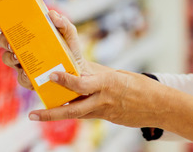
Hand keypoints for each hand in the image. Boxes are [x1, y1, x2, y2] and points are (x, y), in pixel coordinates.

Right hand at [0, 10, 100, 89]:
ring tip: (17, 57)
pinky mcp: (29, 79)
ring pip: (8, 59)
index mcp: (29, 35)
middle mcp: (23, 48)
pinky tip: (28, 74)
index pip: (11, 27)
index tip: (0, 23)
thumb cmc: (70, 48)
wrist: (78, 70)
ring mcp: (24, 64)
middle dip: (3, 41)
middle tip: (10, 42)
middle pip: (5, 42)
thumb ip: (63, 23)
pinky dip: (23, 76)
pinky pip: (21, 79)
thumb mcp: (69, 33)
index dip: (2, 24)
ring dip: (9, 57)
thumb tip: (52, 14)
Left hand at [28, 70, 163, 127]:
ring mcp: (103, 112)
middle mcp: (102, 100)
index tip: (52, 75)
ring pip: (75, 115)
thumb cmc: (140, 86)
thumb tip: (80, 73)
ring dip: (56, 115)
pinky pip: (85, 115)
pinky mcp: (105, 118)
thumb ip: (99, 76)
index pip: (82, 84)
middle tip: (33, 114)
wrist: (159, 106)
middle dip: (51, 113)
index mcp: (107, 84)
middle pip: (73, 109)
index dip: (66, 80)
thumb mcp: (119, 75)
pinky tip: (61, 109)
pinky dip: (73, 111)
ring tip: (38, 115)